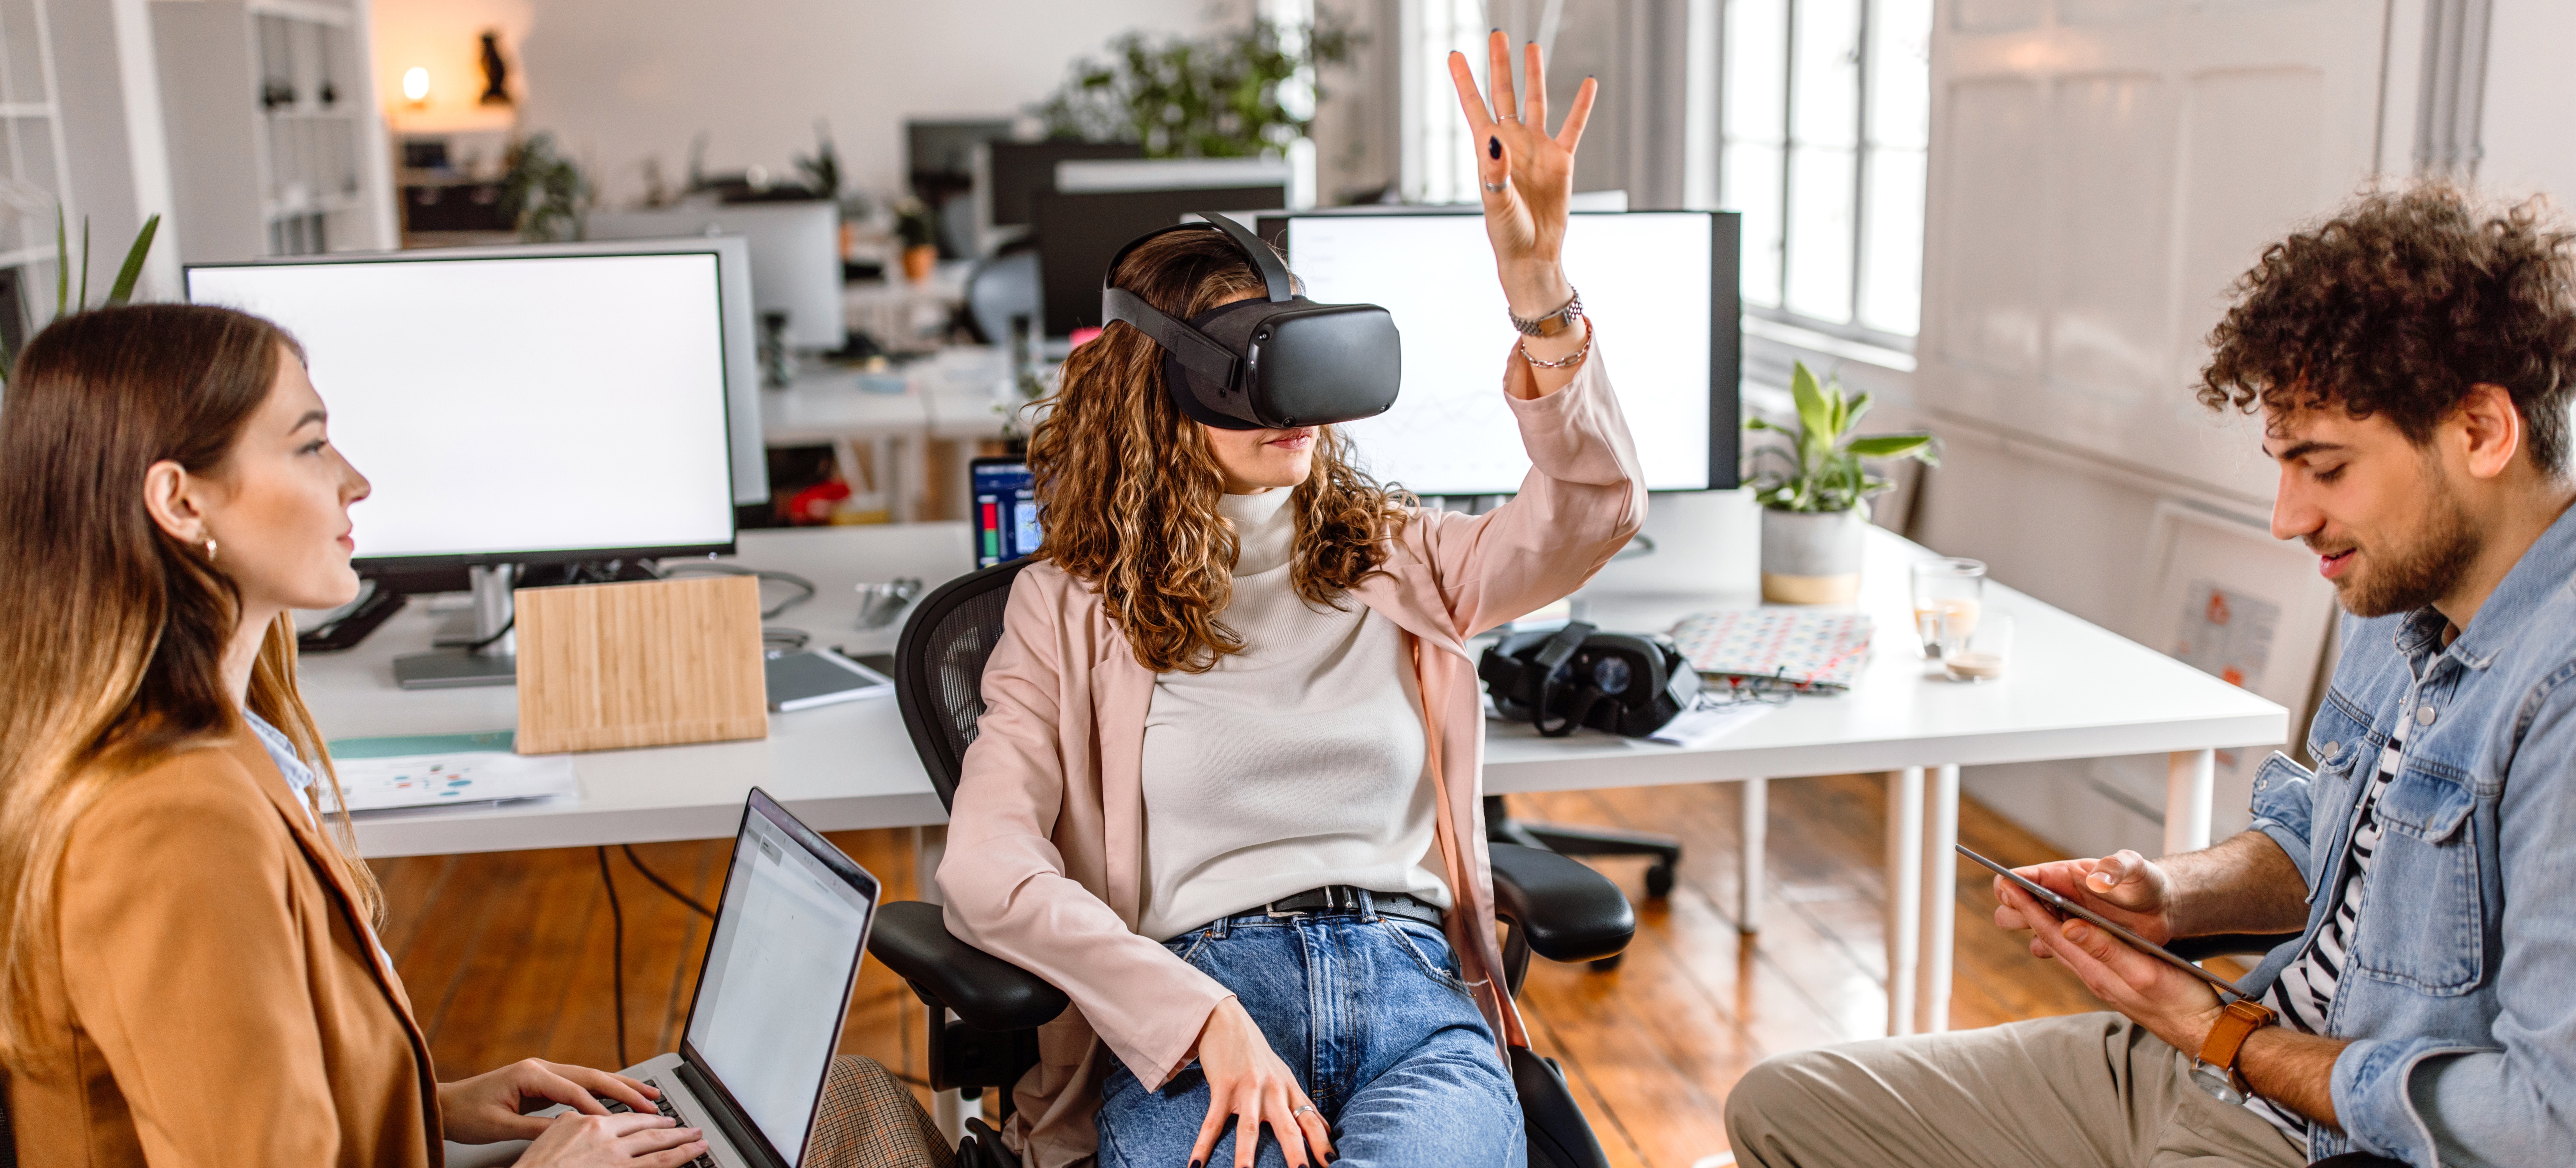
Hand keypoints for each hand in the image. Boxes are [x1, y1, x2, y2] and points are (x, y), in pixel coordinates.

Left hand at [438, 1058, 659, 1144]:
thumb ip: (536, 1129)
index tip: (620, 1124)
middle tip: (652, 1101)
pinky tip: (620, 1094)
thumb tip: (570, 1132)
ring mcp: (543, 1071)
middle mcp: (541, 1067)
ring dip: (620, 1085)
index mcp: (531, 1074)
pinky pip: (581, 1083)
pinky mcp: (543, 1081)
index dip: (599, 1109)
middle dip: (625, 1088)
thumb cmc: (467, 1114)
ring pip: (591, 1076)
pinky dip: (603, 1089)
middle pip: (592, 1076)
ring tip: (649, 1093)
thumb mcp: (499, 1126)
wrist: (445, 1104)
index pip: (575, 1091)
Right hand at [515, 1112, 707, 1167]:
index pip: (626, 1117)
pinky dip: (676, 1160)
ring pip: (658, 1147)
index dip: (648, 1118)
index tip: (661, 1118)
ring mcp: (614, 1157)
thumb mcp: (550, 1135)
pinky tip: (688, 1158)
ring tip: (699, 1142)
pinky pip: (656, 1166)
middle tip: (690, 1128)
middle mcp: (605, 1136)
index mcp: (587, 1122)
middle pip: (648, 1129)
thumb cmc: (534, 1166)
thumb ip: (571, 1124)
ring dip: (682, 1144)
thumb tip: (579, 1119)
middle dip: (673, 1128)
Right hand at [1188, 997, 1333, 1167]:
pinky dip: (1203, 1145)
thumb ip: (1302, 1105)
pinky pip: (1212, 1121)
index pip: (1311, 1121)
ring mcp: (1248, 1089)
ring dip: (1246, 1157)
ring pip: (1249, 1129)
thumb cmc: (1258, 1056)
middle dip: (1296, 1154)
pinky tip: (1196, 1166)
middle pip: (1288, 1128)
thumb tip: (1326, 1132)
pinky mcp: (1223, 1086)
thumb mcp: (1284, 1078)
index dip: (1322, 1143)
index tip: (1332, 1164)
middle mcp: (1273, 1091)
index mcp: (1289, 1091)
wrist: (1227, 1021)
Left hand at [1446, 31, 1596, 315]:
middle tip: (1496, 34)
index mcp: (1488, 150)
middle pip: (1504, 93)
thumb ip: (1495, 171)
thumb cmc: (1507, 233)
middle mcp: (1511, 143)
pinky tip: (1588, 83)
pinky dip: (1582, 105)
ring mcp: (1536, 148)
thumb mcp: (1496, 203)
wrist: (1532, 254)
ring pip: (1535, 102)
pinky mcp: (1561, 160)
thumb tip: (1495, 138)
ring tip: (1532, 47)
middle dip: (1499, 65)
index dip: (1464, 80)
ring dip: (1533, 75)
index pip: (1474, 106)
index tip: (1454, 54)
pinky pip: (1573, 126)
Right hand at [1992, 850, 2176, 944]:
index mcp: (2064, 875)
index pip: (2023, 876)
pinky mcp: (2077, 940)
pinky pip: (2050, 946)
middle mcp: (2058, 896)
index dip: (2011, 886)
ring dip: (2030, 931)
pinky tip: (2060, 951)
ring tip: (2047, 936)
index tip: (2013, 895)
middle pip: (2015, 904)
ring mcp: (2066, 919)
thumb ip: (2116, 868)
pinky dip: (2049, 949)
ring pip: (2030, 926)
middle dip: (2013, 912)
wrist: (2163, 908)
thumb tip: (2094, 880)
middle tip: (2027, 920)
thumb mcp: (2136, 868)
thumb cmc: (2147, 882)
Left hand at [2002, 881, 2226, 1056]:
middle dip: (2029, 913)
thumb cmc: (2182, 1002)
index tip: (2009, 885)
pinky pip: (2082, 955)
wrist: (2203, 1033)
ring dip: (2045, 923)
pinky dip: (2068, 936)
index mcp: (2098, 971)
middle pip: (2052, 940)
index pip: (2054, 934)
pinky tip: (2069, 928)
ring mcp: (2104, 981)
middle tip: (2008, 888)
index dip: (2031, 909)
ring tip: (2029, 901)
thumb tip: (2067, 927)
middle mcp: (2094, 977)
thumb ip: (2106, 949)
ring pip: (2065, 948)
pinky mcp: (2116, 983)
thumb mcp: (2145, 972)